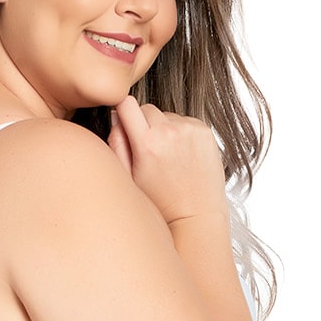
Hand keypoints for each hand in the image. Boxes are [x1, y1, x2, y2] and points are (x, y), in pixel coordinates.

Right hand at [107, 95, 227, 224]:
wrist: (195, 216)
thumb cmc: (159, 203)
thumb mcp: (128, 179)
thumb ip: (116, 144)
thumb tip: (116, 117)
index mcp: (147, 144)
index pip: (126, 104)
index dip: (123, 112)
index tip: (125, 123)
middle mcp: (170, 132)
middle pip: (146, 108)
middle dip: (143, 123)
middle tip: (147, 150)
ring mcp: (190, 130)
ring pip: (166, 116)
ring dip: (163, 129)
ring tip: (167, 157)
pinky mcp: (205, 131)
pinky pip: (184, 121)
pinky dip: (181, 133)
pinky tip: (181, 155)